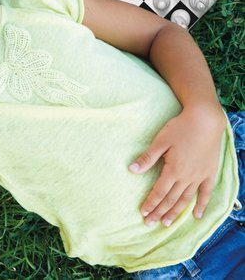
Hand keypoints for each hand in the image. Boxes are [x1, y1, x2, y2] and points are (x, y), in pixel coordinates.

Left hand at [129, 106, 225, 225]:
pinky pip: (206, 193)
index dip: (150, 203)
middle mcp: (187, 177)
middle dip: (159, 212)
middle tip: (150, 223)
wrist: (205, 120)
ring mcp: (200, 176)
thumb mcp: (160, 141)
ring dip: (176, 212)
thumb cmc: (180, 128)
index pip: (159, 192)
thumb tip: (131, 170)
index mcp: (174, 170)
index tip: (143, 213)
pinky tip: (196, 215)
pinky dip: (201, 205)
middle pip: (171, 199)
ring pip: (186, 199)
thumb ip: (147, 158)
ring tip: (167, 223)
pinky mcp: (210, 173)